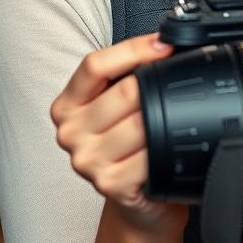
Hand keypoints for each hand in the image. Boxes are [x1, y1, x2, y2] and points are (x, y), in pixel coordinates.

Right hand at [50, 32, 186, 234]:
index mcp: (67, 104)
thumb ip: (127, 75)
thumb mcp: (116, 105)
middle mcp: (70, 132)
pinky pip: (149, 153)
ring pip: (142, 121)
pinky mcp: (109, 183)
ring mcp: (87, 160)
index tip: (164, 45)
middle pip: (125, 91)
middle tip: (174, 91)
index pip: (95, 65)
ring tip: (170, 122)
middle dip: (157, 87)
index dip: (134, 49)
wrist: (135, 199)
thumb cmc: (129, 144)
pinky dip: (165, 146)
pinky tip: (167, 146)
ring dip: (164, 119)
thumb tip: (164, 43)